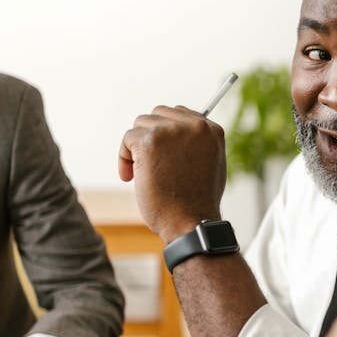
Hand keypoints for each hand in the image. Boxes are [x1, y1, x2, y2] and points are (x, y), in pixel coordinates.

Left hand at [118, 105, 227, 241]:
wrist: (191, 222)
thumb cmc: (198, 202)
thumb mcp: (210, 165)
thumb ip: (197, 144)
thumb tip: (176, 133)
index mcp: (211, 130)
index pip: (179, 113)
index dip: (166, 133)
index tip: (162, 154)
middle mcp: (194, 126)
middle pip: (158, 114)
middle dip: (150, 137)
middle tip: (150, 164)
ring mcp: (171, 131)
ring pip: (141, 125)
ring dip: (137, 148)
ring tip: (142, 173)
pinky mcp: (150, 142)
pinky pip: (127, 139)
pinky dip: (124, 158)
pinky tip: (131, 177)